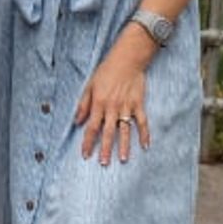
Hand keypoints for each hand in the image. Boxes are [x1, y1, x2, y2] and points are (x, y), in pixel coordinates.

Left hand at [75, 44, 149, 165]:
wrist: (126, 60)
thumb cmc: (106, 72)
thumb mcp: (89, 86)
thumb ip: (83, 104)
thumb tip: (77, 121)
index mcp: (99, 103)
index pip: (91, 127)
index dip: (88, 142)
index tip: (85, 154)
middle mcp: (112, 108)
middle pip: (108, 132)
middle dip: (105, 149)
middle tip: (103, 163)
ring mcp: (127, 107)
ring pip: (125, 130)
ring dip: (124, 146)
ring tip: (123, 160)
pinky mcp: (139, 105)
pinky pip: (142, 122)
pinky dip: (145, 134)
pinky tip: (145, 146)